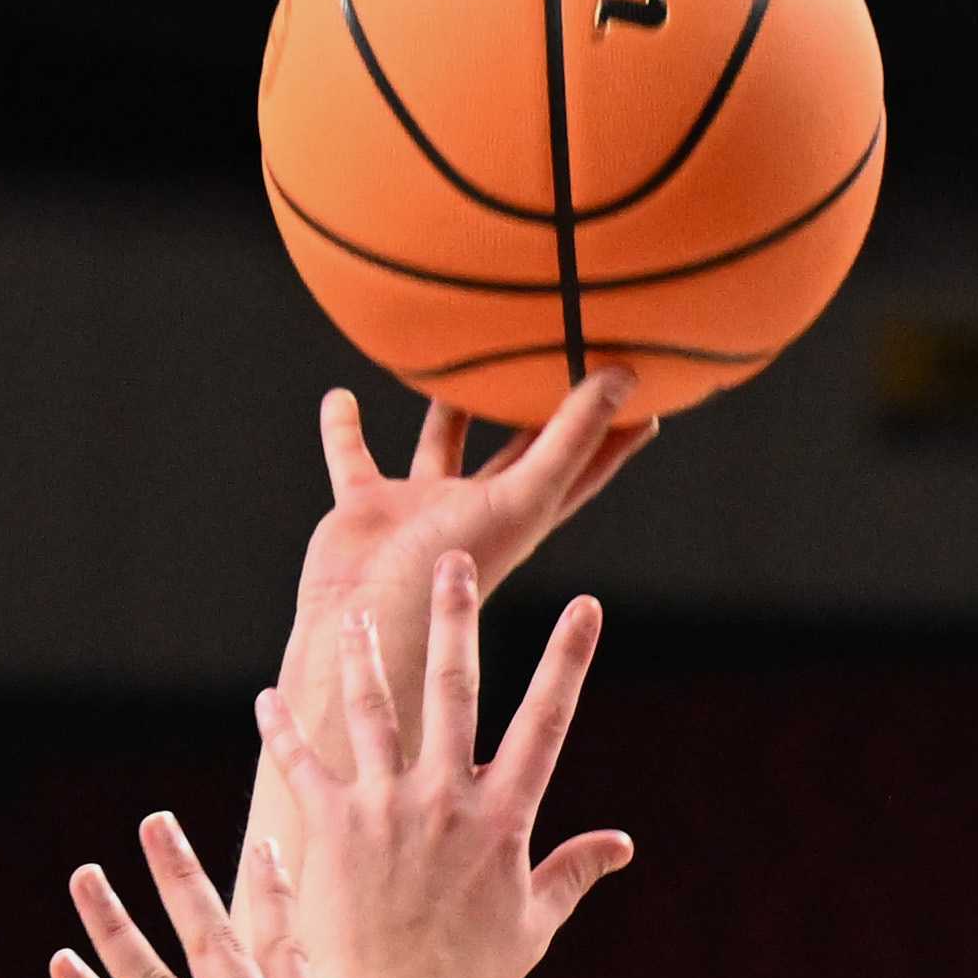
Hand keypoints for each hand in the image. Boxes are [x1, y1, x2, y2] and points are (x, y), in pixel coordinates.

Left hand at [253, 552, 623, 977]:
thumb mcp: (531, 926)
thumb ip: (572, 873)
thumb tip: (621, 845)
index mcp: (503, 819)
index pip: (546, 722)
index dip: (569, 660)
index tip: (587, 607)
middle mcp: (445, 798)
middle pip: (454, 688)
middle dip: (456, 617)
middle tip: (451, 557)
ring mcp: (384, 807)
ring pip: (374, 709)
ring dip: (365, 653)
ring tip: (356, 609)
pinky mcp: (331, 827)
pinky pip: (302, 764)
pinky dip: (282, 731)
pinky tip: (264, 700)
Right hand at [290, 373, 648, 660]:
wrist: (366, 619)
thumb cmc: (452, 568)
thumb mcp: (523, 497)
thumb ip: (570, 439)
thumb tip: (625, 379)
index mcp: (525, 512)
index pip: (582, 462)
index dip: (611, 430)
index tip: (638, 388)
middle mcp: (478, 507)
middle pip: (517, 448)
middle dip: (536, 408)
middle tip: (554, 358)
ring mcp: (423, 507)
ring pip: (441, 447)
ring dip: (447, 411)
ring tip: (457, 366)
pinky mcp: (369, 506)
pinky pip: (355, 457)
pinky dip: (344, 429)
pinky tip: (340, 397)